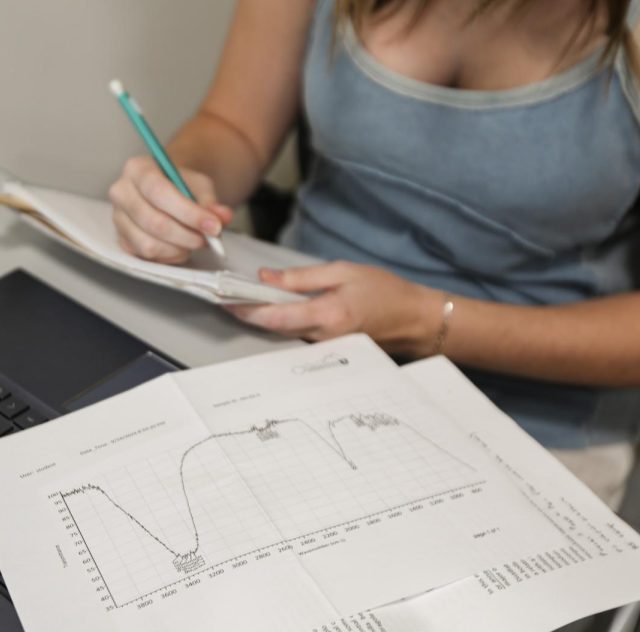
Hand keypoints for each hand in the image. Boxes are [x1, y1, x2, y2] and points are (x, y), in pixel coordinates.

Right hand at [108, 156, 233, 263]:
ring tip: (196, 242)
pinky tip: (182, 247)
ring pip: (149, 244)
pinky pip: (146, 256)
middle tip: (208, 239)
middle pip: (153, 222)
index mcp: (137, 169)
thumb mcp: (199, 185)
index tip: (213, 226)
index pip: (158, 192)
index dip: (188, 213)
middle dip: (186, 235)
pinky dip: (169, 256)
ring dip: (179, 249)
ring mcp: (118, 219)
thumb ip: (210, 202)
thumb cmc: (181, 185)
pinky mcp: (122, 240)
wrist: (167, 190)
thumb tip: (222, 217)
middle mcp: (121, 192)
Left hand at [226, 262, 445, 355]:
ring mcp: (325, 348)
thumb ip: (302, 277)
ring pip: (284, 334)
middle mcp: (323, 338)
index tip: (226, 300)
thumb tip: (266, 278)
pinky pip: (297, 337)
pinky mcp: (327, 350)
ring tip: (242, 301)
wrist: (413, 320)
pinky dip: (281, 324)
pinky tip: (272, 311)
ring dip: (262, 319)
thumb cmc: (384, 291)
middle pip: (274, 328)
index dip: (247, 310)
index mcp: (328, 315)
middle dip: (249, 313)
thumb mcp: (343, 272)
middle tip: (225, 297)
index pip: (276, 317)